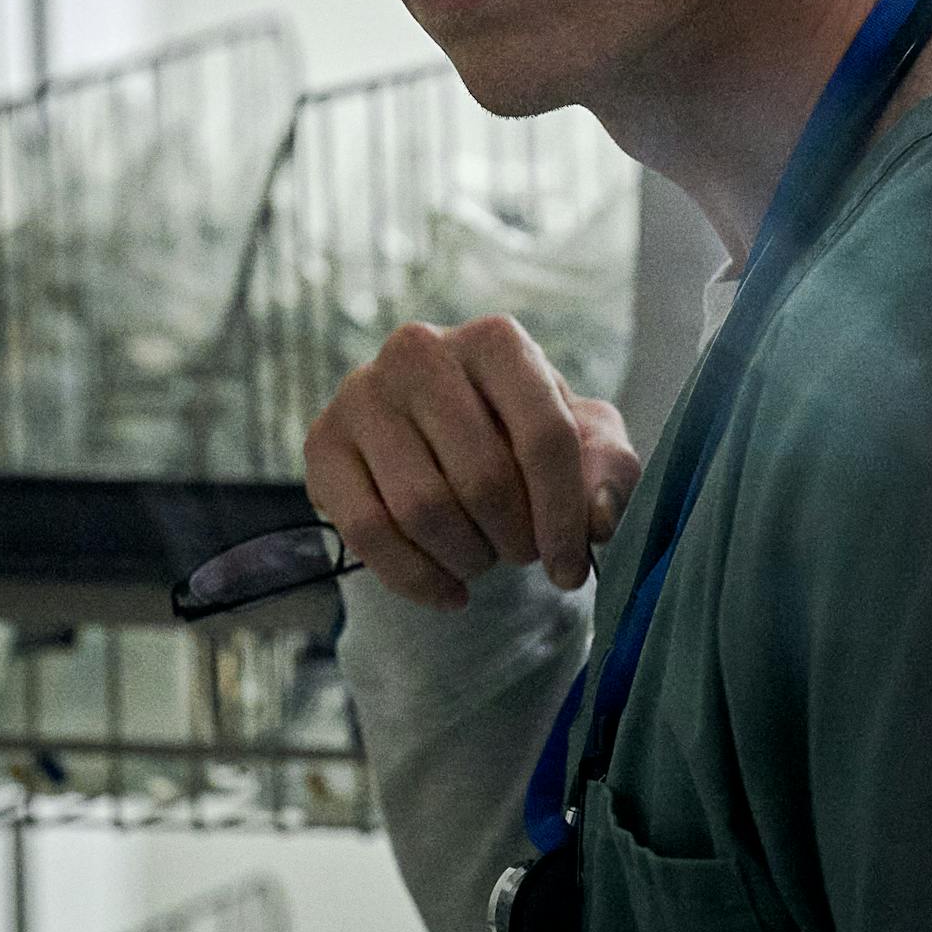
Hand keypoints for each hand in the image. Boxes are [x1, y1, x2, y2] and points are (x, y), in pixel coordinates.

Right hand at [304, 314, 642, 611]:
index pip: (544, 436)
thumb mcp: (586, 444)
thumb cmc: (525, 436)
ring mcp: (363, 393)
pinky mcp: (322, 441)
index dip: (563, 517)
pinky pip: (367, 532)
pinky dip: (415, 578)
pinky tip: (448, 591)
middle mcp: (422, 350)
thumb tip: (598, 518)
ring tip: (483, 559)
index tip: (572, 569)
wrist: (442, 438)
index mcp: (496, 339)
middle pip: (482, 477)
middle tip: (520, 554)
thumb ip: (610, 474)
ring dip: (466, 558)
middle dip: (513, 539)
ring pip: (423, 508)